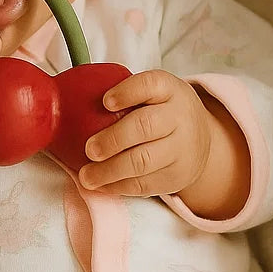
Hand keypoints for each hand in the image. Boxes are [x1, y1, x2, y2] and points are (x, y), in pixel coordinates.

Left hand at [76, 71, 250, 219]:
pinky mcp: (176, 176)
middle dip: (113, 140)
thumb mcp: (152, 92)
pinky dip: (118, 187)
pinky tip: (101, 185)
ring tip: (87, 176)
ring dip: (110, 171)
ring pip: (144, 162)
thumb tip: (71, 101)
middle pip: (145, 127)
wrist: (201, 139)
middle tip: (89, 149)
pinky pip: (145, 184)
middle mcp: (179, 116)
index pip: (150, 85)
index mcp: (168, 89)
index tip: (105, 102)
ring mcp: (181, 149)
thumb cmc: (161, 111)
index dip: (127, 92)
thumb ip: (123, 94)